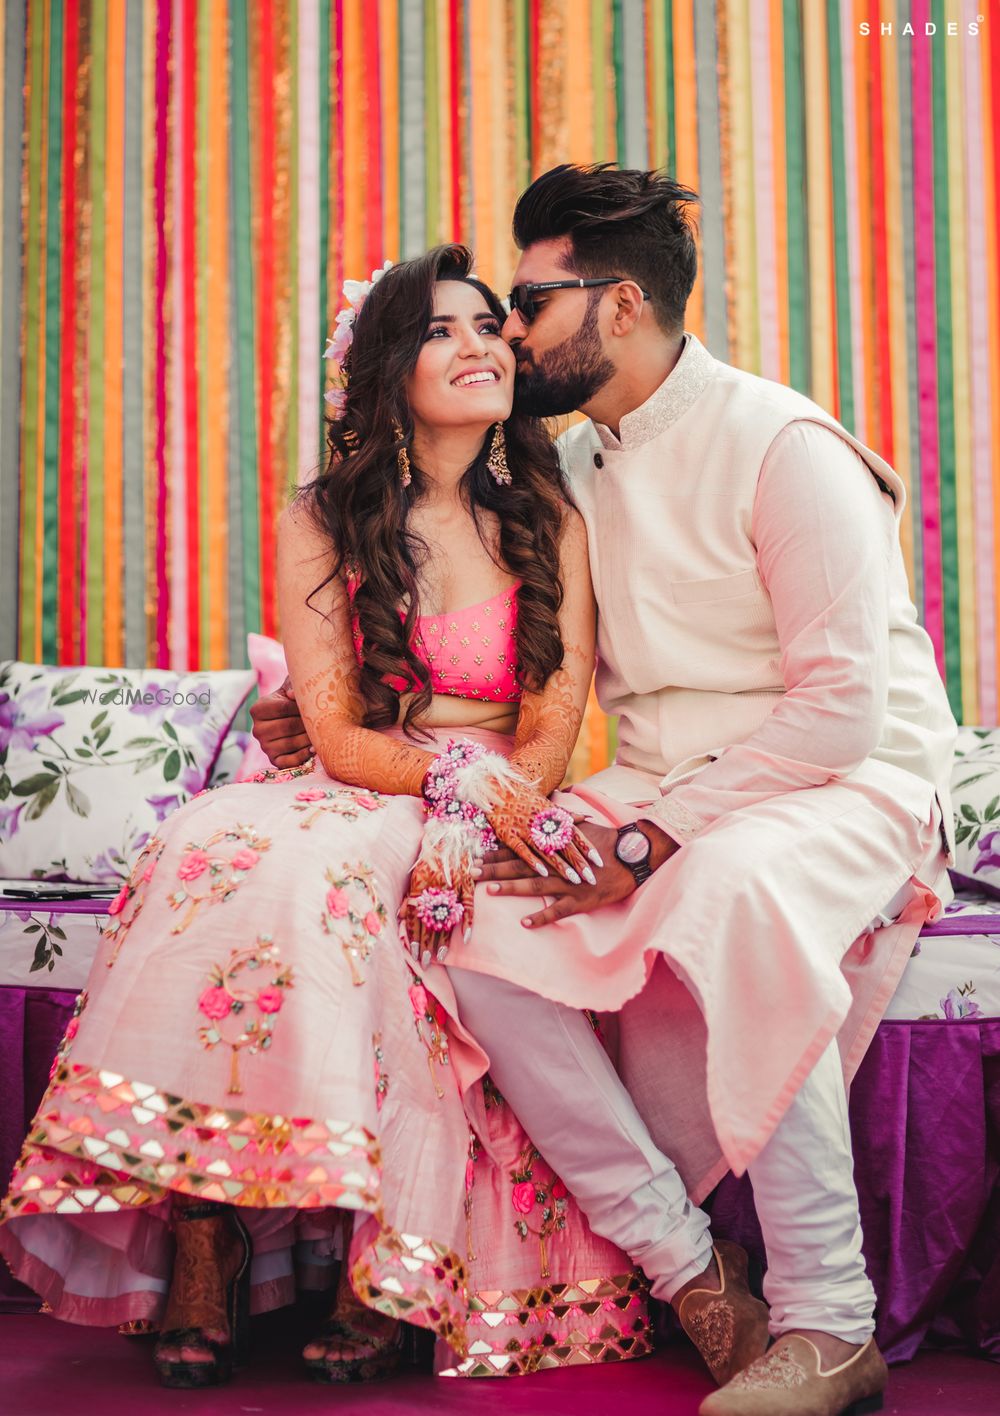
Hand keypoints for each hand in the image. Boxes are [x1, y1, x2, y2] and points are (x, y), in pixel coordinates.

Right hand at [250, 676, 312, 768]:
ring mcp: (264, 746)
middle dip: (307, 723)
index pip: (283, 708)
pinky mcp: (273, 760)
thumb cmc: (292, 700)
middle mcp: (257, 729)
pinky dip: (303, 755)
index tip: (313, 705)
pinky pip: (289, 761)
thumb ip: (293, 687)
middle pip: (288, 726)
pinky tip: (313, 748)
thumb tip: (292, 694)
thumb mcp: (291, 689)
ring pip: (291, 743)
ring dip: (308, 738)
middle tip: (321, 720)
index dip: (301, 707)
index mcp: (257, 709)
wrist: (291, 717)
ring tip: (319, 732)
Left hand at [401, 853, 474, 969]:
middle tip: (425, 962)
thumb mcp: (415, 875)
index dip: (414, 938)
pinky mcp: (467, 885)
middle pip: (429, 924)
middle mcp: (434, 892)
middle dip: (426, 945)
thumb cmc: (429, 856)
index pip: (415, 919)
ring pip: (446, 920)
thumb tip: (399, 914)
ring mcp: (452, 890)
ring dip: (443, 940)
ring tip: (440, 957)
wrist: (448, 835)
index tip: (414, 954)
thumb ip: (410, 896)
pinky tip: (466, 939)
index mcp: (420, 889)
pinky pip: (468, 908)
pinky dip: (468, 924)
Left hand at [476, 819, 677, 926]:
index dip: (496, 853)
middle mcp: (557, 864)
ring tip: (490, 891)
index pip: (520, 849)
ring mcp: (569, 882)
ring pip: (535, 885)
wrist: (633, 855)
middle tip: (470, 872)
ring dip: (511, 888)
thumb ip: (559, 820)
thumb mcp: (580, 826)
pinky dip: (542, 916)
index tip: (474, 854)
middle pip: (520, 867)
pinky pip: (558, 910)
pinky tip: (524, 922)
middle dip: (494, 870)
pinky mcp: (581, 899)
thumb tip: (546, 805)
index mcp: (554, 848)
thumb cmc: (606, 841)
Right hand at [488, 782, 600, 887]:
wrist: (499, 788)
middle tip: (591, 878)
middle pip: (565, 845)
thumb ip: (566, 814)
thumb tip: (587, 817)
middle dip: (579, 862)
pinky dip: (533, 861)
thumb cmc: (526, 799)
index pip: (575, 834)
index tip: (599, 862)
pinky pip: (523, 850)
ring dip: (561, 866)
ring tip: (574, 880)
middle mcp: (542, 823)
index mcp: (553, 816)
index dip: (587, 848)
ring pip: (547, 850)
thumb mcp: (548, 804)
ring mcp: (526, 829)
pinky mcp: (510, 835)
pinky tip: (544, 873)